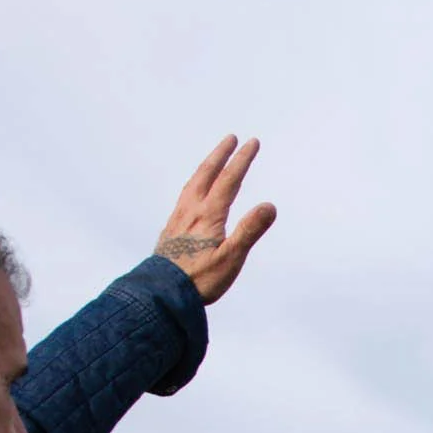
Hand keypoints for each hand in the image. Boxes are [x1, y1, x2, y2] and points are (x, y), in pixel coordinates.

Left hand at [155, 136, 277, 304]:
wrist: (163, 293)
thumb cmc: (200, 279)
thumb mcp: (232, 258)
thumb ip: (250, 230)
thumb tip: (270, 205)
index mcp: (208, 215)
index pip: (228, 180)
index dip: (241, 160)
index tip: (252, 143)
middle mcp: (191, 211)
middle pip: (206, 175)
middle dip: (221, 155)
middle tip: (231, 138)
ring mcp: (178, 219)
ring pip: (193, 184)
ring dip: (205, 168)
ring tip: (213, 160)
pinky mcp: (171, 230)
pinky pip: (184, 198)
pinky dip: (193, 186)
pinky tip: (193, 194)